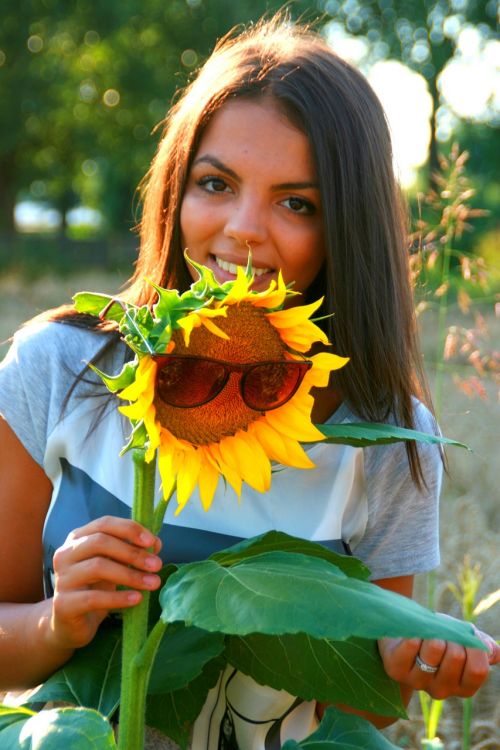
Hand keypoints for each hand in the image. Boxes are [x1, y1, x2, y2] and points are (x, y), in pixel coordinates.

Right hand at [49, 516, 162, 650]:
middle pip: (100, 542)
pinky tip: (137, 599)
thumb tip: (155, 544)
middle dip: (132, 552)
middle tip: (157, 565)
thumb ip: (131, 551)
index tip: (152, 541)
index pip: (104, 524)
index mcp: (77, 538)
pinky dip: (118, 598)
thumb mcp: (113, 565)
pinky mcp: (63, 604)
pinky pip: (93, 598)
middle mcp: (65, 554)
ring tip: (153, 583)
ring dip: (130, 575)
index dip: (129, 529)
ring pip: (97, 567)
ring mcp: (62, 579)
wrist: (69, 624)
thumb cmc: (94, 588)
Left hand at [379, 624, 499, 698]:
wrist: (404, 635)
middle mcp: (441, 691)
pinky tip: (412, 635)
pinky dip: (415, 632)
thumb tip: (494, 653)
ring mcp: (418, 683)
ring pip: (434, 648)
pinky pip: (411, 644)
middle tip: (443, 634)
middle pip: (456, 656)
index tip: (465, 637)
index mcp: (462, 687)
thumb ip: (483, 647)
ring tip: (428, 634)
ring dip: (434, 632)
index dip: (475, 648)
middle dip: (452, 636)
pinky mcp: (396, 670)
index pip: (478, 670)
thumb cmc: (439, 637)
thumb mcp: (464, 640)